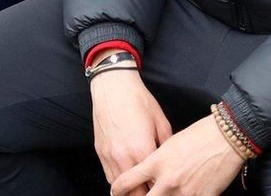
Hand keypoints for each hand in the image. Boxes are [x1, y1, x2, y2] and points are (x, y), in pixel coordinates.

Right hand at [91, 66, 172, 186]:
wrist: (113, 86)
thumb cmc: (137, 100)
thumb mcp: (161, 122)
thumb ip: (167, 146)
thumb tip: (170, 160)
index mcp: (143, 151)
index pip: (154, 184)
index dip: (161, 190)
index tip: (167, 189)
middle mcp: (124, 157)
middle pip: (136, 192)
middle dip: (146, 195)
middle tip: (155, 192)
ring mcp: (110, 156)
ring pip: (120, 188)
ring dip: (131, 192)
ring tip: (141, 191)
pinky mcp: (100, 153)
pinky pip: (109, 177)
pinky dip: (119, 183)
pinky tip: (128, 180)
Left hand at [111, 114, 243, 195]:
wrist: (225, 138)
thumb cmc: (199, 136)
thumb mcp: (169, 143)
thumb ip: (156, 161)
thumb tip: (148, 173)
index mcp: (156, 163)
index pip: (127, 181)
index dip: (118, 190)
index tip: (116, 192)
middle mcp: (167, 180)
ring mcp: (184, 192)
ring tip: (165, 194)